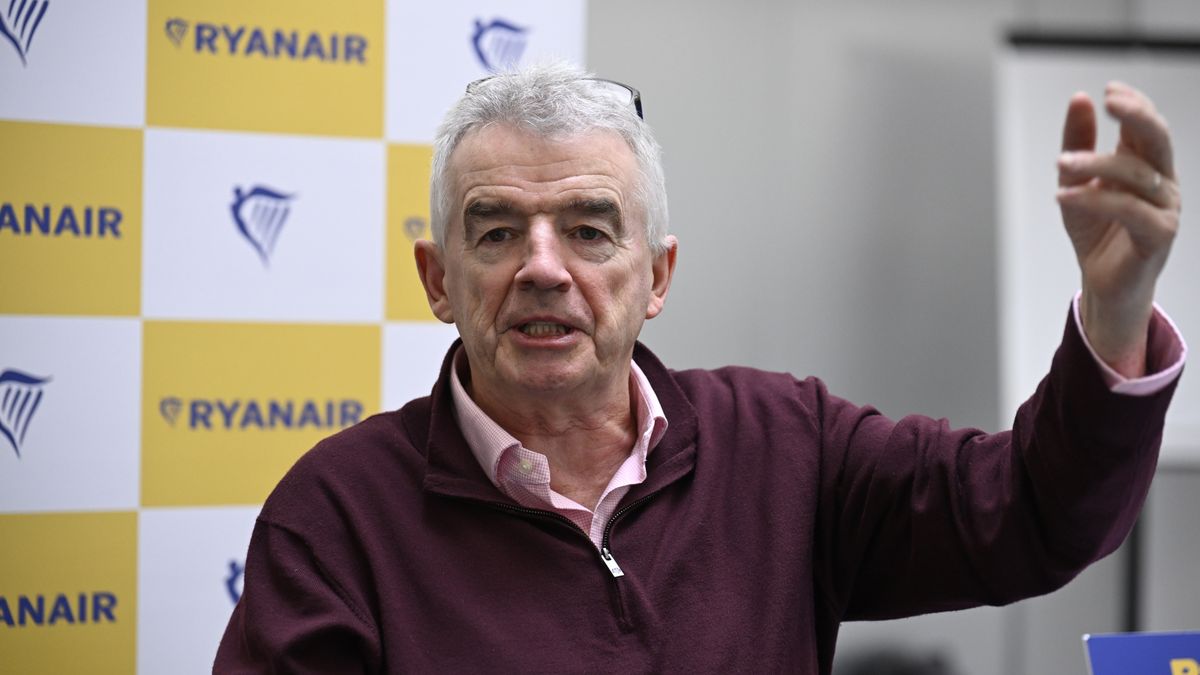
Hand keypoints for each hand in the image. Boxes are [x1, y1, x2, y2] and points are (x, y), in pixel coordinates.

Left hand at [1057, 82, 1180, 377]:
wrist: (1102, 285)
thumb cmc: (1096, 233)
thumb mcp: (1076, 183)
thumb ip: (1077, 144)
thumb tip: (1080, 100)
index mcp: (1147, 166)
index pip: (1147, 125)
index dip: (1133, 103)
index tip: (1107, 90)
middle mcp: (1162, 183)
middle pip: (1158, 139)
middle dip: (1136, 115)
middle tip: (1109, 101)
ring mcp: (1166, 208)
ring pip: (1135, 174)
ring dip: (1094, 165)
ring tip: (1060, 165)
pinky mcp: (1158, 235)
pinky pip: (1128, 209)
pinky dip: (1093, 199)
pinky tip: (1063, 195)